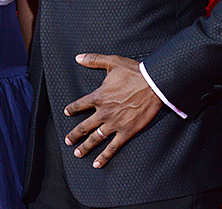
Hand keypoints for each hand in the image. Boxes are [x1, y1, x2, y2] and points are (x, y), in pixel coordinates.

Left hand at [63, 53, 162, 168]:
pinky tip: (97, 163)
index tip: (67, 112)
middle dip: (74, 134)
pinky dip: (104, 156)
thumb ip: (94, 60)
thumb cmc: (134, 72)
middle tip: (68, 141)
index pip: (80, 104)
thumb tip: (78, 57)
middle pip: (84, 126)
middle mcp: (103, 112)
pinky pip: (113, 147)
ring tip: (78, 153)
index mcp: (99, 96)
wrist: (153, 84)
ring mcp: (114, 123)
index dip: (72, 109)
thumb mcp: (112, 62)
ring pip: (95, 138)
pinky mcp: (126, 131)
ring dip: (85, 147)